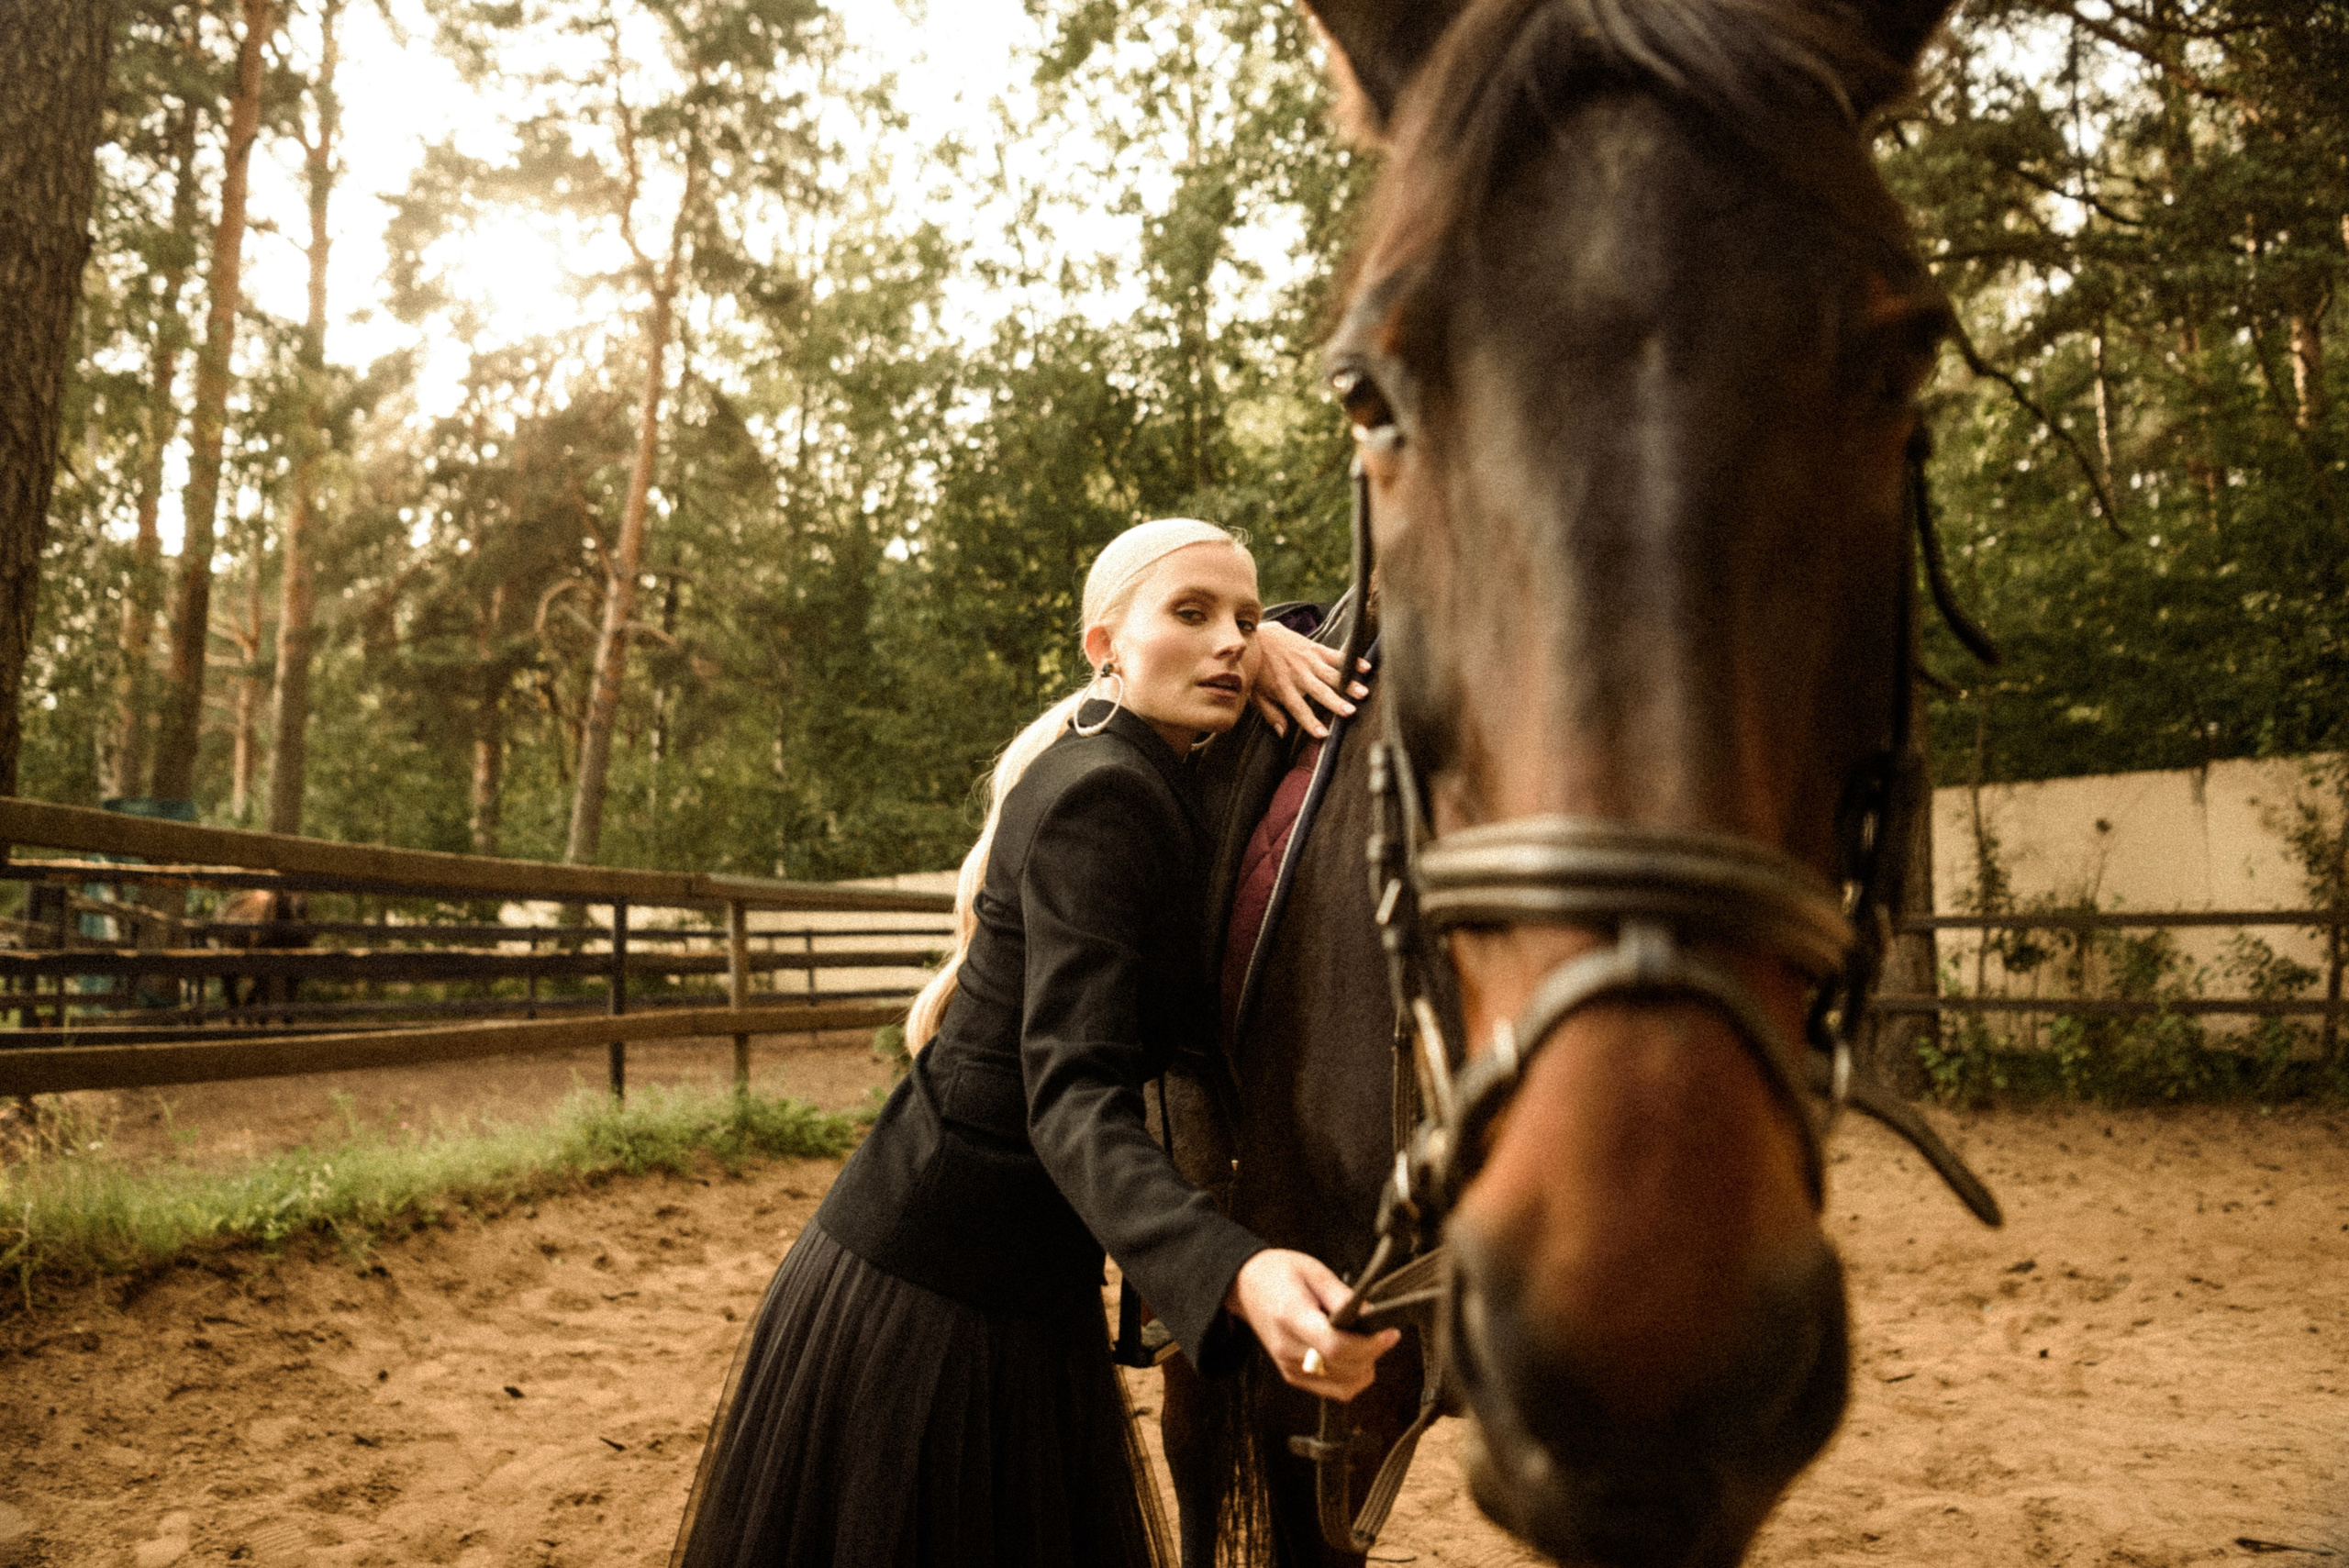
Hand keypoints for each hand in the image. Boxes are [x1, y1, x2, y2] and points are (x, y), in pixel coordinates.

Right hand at [1224, 1248, 1399, 1400]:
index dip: (1369, 1345)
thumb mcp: (1313, 1271)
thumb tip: (1371, 1316)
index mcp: (1291, 1317)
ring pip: (1342, 1387)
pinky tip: (1352, 1357)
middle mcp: (1288, 1348)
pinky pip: (1332, 1390)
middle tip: (1381, 1334)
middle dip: (1372, 1355)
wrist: (1245, 1286)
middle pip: (1343, 1370)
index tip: (1390, 1334)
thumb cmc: (1277, 1274)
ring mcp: (1288, 1366)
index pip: (1336, 1346)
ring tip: (1366, 1345)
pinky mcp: (1292, 1376)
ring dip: (1363, 1370)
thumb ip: (1343, 1295)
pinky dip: (1350, 1378)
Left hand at [1251, 621, 1371, 739]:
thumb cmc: (1258, 669)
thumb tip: (1283, 733)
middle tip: (1350, 712)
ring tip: (1363, 693)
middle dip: (1335, 702)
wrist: (1257, 636)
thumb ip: (1271, 714)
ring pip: (1332, 673)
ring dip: (1348, 683)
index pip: (1299, 709)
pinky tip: (1365, 667)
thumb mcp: (1257, 694)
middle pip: (1320, 691)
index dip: (1310, 722)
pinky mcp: (1316, 649)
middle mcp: (1298, 675)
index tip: (1323, 734)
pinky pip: (1336, 655)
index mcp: (1283, 688)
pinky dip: (1352, 660)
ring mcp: (1309, 661)